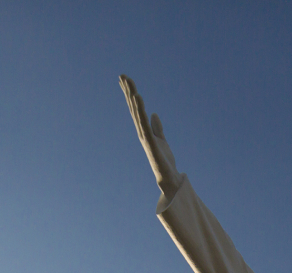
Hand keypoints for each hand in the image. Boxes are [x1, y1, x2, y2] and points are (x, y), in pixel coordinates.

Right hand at [119, 75, 180, 199]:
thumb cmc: (164, 161)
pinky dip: (140, 110)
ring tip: (128, 82)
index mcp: (144, 131)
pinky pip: (144, 123)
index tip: (126, 80)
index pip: (136, 109)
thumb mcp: (162, 140)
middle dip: (128, 91)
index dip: (131, 94)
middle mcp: (142, 132)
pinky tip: (137, 98)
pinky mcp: (150, 142)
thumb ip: (157, 128)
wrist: (168, 178)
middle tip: (122, 75)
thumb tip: (154, 114)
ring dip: (132, 97)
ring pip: (137, 113)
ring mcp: (145, 136)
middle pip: (134, 108)